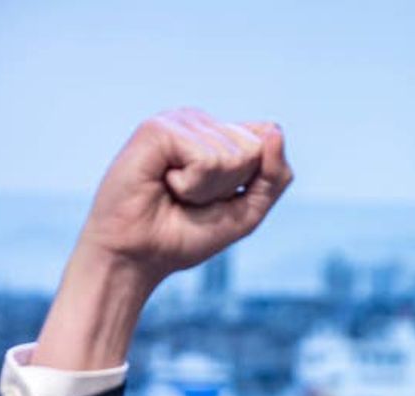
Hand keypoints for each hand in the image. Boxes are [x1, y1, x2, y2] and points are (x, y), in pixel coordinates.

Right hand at [31, 108, 292, 370]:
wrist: (138, 256)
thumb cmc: (184, 235)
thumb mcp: (245, 213)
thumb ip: (273, 178)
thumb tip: (276, 131)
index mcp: (219, 134)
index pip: (267, 143)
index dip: (248, 185)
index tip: (214, 200)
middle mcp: (199, 121)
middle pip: (254, 150)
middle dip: (228, 187)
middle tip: (192, 199)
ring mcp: (178, 120)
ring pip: (231, 156)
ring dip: (206, 190)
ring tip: (176, 193)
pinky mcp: (159, 128)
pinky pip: (206, 160)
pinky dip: (192, 186)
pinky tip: (165, 184)